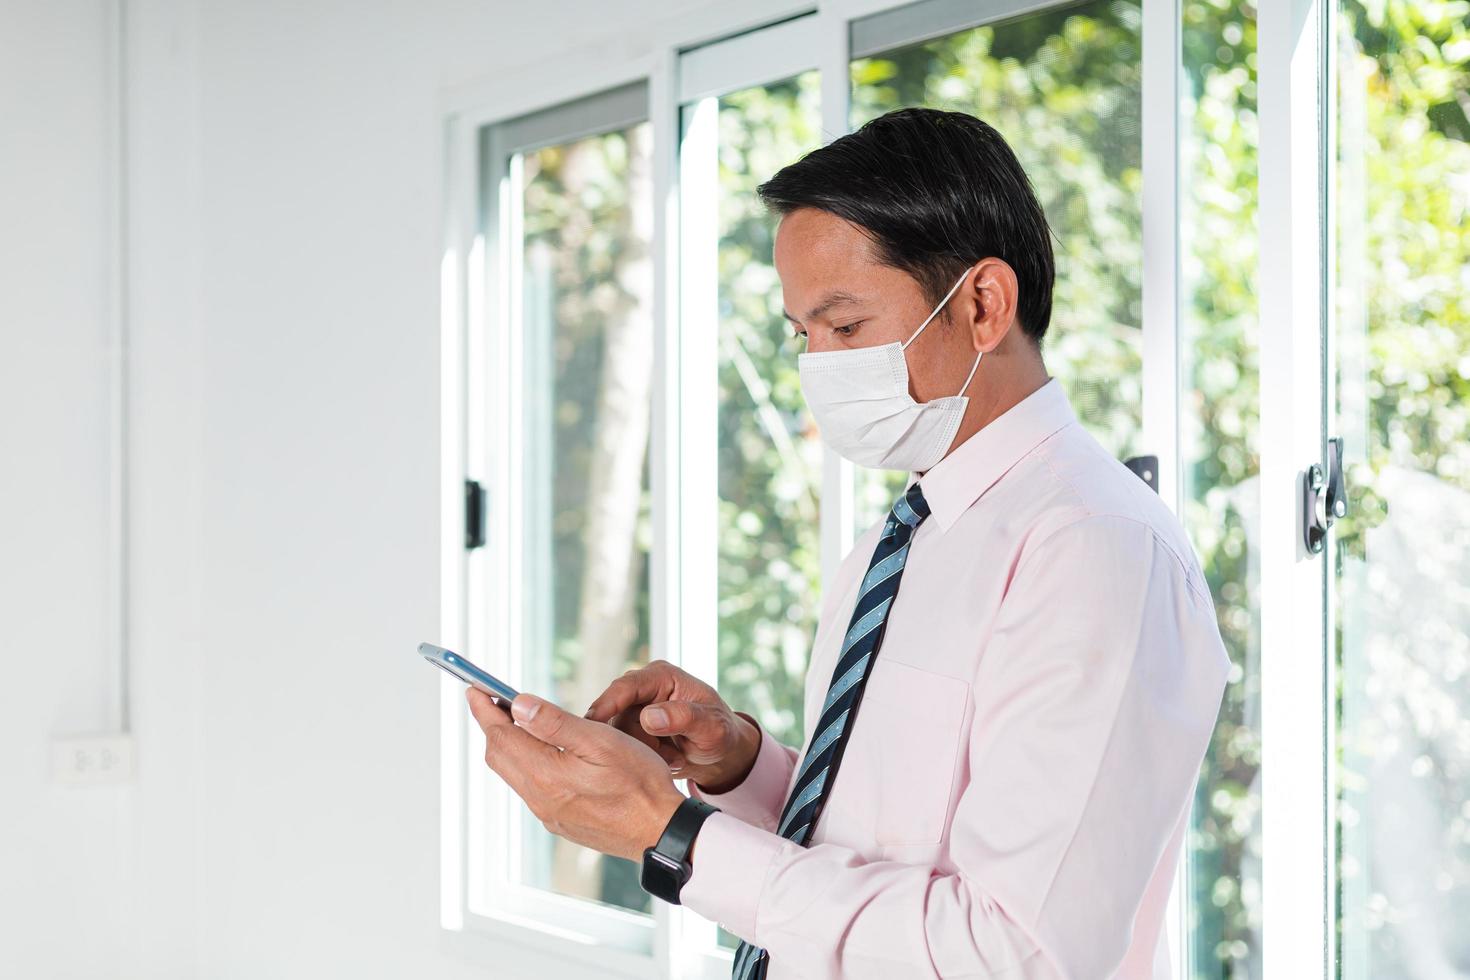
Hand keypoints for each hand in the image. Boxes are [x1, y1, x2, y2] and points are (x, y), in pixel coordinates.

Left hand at [467, 688, 684, 863]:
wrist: (660, 830)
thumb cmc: (639, 782)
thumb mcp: (600, 741)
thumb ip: (555, 723)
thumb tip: (517, 706)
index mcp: (545, 774)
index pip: (501, 735)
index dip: (485, 709)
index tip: (474, 688)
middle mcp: (539, 797)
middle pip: (499, 755)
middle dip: (492, 725)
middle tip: (492, 699)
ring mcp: (549, 813)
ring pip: (513, 773)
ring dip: (508, 744)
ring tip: (516, 721)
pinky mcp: (561, 821)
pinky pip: (530, 788)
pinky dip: (526, 763)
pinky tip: (542, 752)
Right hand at [584, 661, 760, 793]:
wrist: (721, 753)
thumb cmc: (720, 733)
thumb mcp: (711, 726)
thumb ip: (684, 718)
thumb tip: (648, 717)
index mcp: (662, 676)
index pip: (626, 686)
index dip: (607, 704)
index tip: (592, 723)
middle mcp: (643, 689)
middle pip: (617, 714)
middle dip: (639, 741)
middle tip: (669, 755)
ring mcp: (635, 710)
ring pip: (618, 735)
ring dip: (645, 753)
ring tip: (675, 757)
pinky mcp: (631, 730)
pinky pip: (622, 748)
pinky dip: (644, 759)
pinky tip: (668, 760)